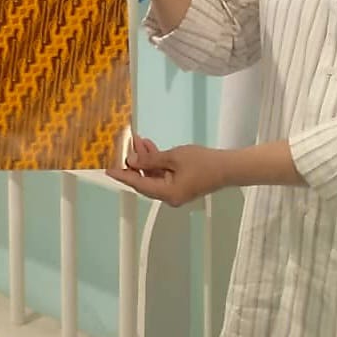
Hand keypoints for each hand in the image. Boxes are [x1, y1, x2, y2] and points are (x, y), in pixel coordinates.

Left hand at [107, 137, 221, 206]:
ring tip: (139, 140)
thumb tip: (131, 161)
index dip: (123, 175)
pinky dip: (157, 162)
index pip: (138, 184)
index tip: (108, 169)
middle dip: (135, 162)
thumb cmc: (202, 162)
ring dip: (146, 159)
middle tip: (127, 145)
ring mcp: (175, 192)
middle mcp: (169, 196)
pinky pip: (163, 175)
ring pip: (154, 176)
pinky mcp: (181, 185)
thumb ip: (150, 160)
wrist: (228, 167)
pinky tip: (151, 147)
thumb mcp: (173, 157)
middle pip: (145, 180)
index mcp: (166, 194)